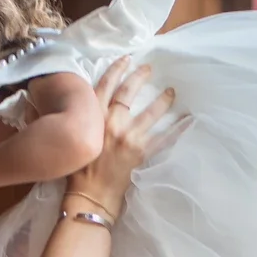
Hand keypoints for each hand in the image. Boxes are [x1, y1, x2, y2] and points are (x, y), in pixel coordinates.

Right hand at [64, 59, 179, 216]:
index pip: (104, 86)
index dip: (116, 70)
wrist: (88, 197)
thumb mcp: (70, 139)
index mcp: (92, 118)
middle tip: (149, 68)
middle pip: (128, 93)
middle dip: (139, 77)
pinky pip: (164, 138)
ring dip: (163, 100)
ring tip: (171, 91)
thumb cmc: (74, 172)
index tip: (126, 59)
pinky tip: (188, 119)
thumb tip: (68, 106)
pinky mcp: (141, 152)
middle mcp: (111, 123)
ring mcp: (128, 137)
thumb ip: (76, 121)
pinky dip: (178, 129)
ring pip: (150, 113)